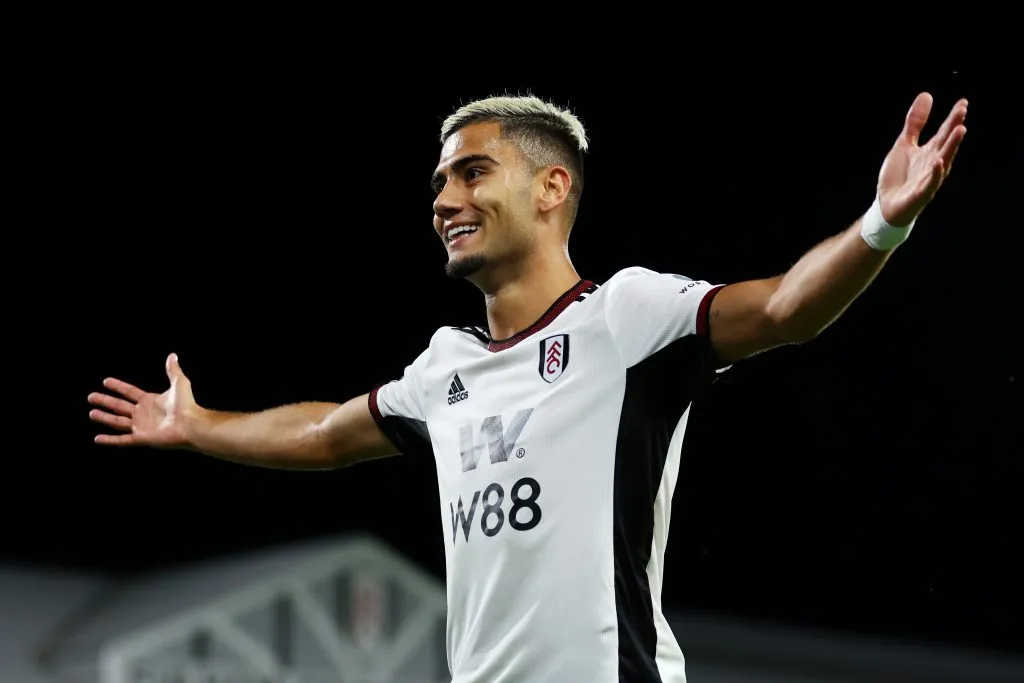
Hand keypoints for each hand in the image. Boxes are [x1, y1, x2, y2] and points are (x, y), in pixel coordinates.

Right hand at [88, 353, 197, 447]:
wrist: (190, 424)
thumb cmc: (186, 404)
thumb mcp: (179, 383)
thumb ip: (172, 370)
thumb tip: (172, 355)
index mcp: (150, 400)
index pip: (129, 392)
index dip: (118, 387)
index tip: (105, 381)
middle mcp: (143, 413)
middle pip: (119, 406)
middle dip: (105, 401)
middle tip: (91, 397)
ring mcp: (141, 426)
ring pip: (117, 421)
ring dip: (104, 417)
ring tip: (91, 413)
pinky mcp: (141, 438)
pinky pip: (122, 440)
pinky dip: (109, 440)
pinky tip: (97, 439)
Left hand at [877, 92, 967, 226]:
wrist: (886, 206)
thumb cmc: (898, 176)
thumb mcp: (904, 144)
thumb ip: (914, 123)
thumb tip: (926, 95)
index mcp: (930, 152)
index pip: (944, 132)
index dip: (953, 118)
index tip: (963, 103)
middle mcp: (933, 164)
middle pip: (946, 143)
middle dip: (954, 128)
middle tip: (963, 111)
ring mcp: (928, 179)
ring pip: (943, 161)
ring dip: (951, 147)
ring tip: (960, 130)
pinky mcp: (920, 194)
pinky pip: (930, 183)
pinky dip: (935, 173)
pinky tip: (938, 162)